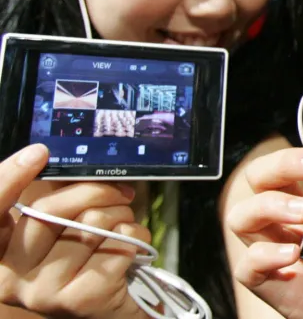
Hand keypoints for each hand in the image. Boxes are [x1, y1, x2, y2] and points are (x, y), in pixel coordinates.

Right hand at [0, 144, 149, 317]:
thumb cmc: (86, 260)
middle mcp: (9, 278)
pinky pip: (119, 242)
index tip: (38, 153)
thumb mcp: (60, 229)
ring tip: (122, 226)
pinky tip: (131, 249)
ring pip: (92, 224)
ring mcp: (42, 293)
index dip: (9, 179)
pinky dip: (135, 235)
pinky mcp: (81, 300)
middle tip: (120, 193)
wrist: (113, 308)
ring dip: (121, 216)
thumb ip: (53, 199)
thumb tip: (56, 158)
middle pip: (52, 211)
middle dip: (97, 192)